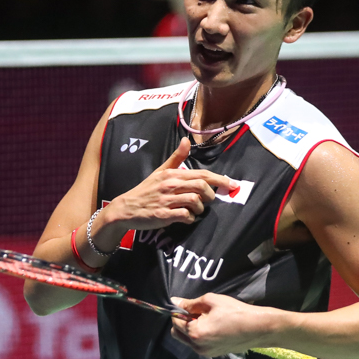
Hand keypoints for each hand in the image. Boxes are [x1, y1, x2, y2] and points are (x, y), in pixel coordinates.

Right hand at [103, 138, 236, 232]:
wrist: (126, 208)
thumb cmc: (146, 190)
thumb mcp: (160, 171)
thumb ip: (176, 158)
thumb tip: (186, 140)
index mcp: (172, 174)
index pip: (202, 174)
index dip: (220, 179)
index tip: (233, 184)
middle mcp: (170, 185)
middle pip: (202, 186)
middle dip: (211, 195)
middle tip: (209, 200)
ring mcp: (167, 200)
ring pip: (196, 201)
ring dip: (200, 208)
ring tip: (195, 209)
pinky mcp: (163, 215)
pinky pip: (186, 216)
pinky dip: (191, 218)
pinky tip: (187, 218)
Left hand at [170, 294, 273, 356]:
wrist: (256, 328)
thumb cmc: (234, 312)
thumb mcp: (211, 301)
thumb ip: (190, 303)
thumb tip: (174, 301)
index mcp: (195, 333)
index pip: (175, 321)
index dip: (179, 311)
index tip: (190, 304)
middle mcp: (197, 346)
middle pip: (176, 333)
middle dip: (182, 321)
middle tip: (197, 311)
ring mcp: (205, 352)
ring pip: (186, 340)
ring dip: (190, 329)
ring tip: (206, 318)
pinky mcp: (212, 354)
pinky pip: (197, 344)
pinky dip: (199, 335)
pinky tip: (212, 326)